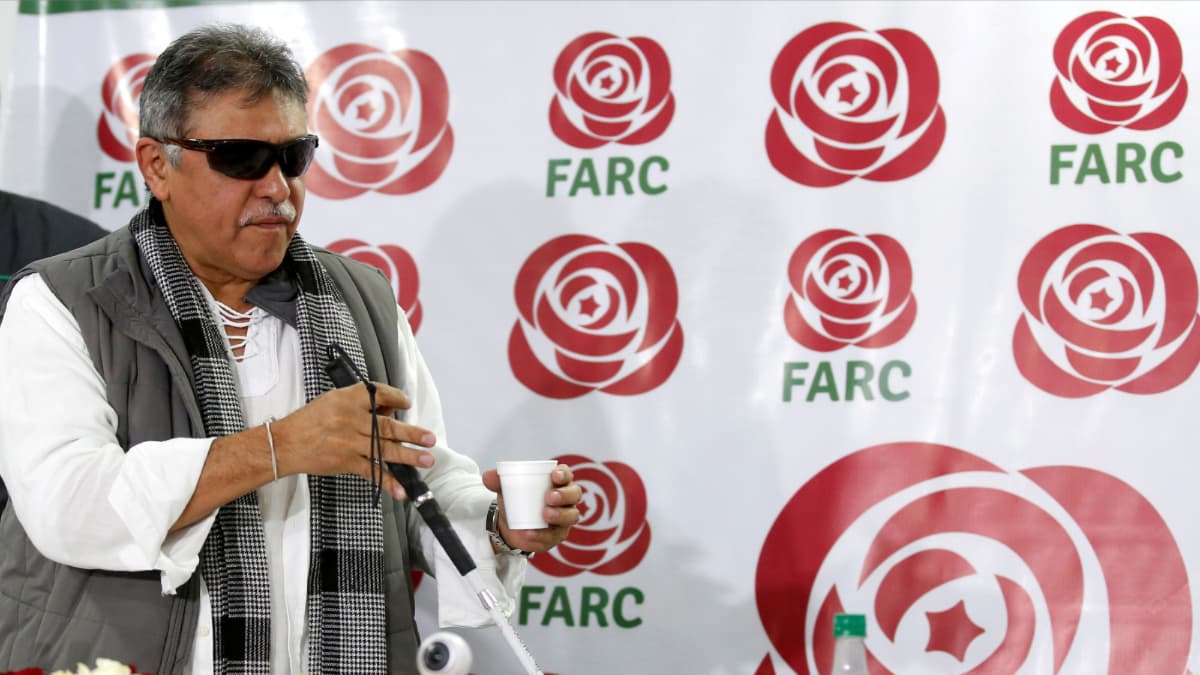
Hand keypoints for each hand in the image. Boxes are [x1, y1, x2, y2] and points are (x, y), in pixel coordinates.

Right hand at [270, 382, 435, 500]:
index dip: (397, 398)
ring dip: (408, 456)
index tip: (407, 404)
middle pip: (387, 426)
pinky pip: (372, 472)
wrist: (285, 443)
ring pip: (384, 449)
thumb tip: (387, 408)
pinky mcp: (346, 462)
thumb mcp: (332, 400)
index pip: (379, 394)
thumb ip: (359, 402)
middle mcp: (351, 419)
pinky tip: (401, 489)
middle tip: (429, 438)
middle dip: (412, 433)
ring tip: (425, 459)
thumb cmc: (308, 421)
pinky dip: (388, 481)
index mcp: (348, 399)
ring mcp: (350, 443)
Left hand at [482, 464, 580, 553]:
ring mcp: (565, 517)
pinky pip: (554, 536)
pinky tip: (530, 533)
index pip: (566, 475)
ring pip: (571, 515)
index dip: (564, 474)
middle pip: (574, 494)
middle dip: (564, 495)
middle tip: (549, 497)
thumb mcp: (506, 489)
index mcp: (556, 482)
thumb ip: (497, 480)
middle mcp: (566, 499)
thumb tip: (488, 476)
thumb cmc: (515, 499)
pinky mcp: (558, 535)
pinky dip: (542, 535)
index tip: (554, 476)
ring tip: (545, 514)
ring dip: (560, 515)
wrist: (510, 524)